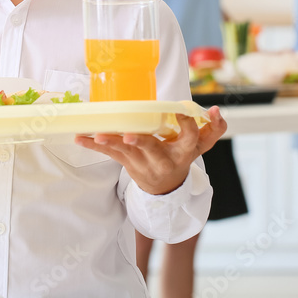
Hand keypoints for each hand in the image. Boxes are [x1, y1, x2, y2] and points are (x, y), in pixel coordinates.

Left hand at [74, 106, 227, 195]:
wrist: (166, 188)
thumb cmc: (182, 158)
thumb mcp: (200, 146)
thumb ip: (213, 128)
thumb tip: (216, 110)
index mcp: (183, 152)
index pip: (189, 139)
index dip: (186, 126)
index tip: (180, 110)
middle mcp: (163, 160)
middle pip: (153, 150)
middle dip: (141, 143)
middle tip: (129, 136)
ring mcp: (143, 164)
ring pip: (126, 153)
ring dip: (111, 144)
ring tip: (98, 135)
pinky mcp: (127, 164)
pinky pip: (110, 155)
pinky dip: (94, 146)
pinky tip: (81, 138)